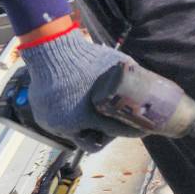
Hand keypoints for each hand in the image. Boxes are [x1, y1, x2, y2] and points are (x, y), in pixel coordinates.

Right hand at [18, 27, 141, 152]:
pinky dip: (69, 118)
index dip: (131, 132)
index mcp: (85, 117)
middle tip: (112, 123)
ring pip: (74, 134)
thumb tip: (153, 89)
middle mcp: (66, 126)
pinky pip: (59, 124)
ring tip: (94, 112)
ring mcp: (51, 123)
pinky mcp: (41, 117)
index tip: (142, 130)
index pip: (114, 133)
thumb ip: (131, 82)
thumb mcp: (116, 67)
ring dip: (85, 127)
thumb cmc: (84, 59)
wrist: (49, 51)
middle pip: (91, 142)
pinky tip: (76, 104)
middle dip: (104, 136)